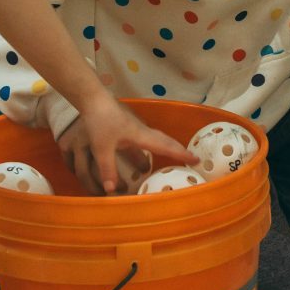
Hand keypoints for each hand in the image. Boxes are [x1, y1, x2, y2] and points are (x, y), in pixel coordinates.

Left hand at [60, 102, 194, 194]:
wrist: (93, 99)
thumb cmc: (100, 121)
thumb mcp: (102, 147)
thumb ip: (108, 169)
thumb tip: (112, 190)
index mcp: (140, 135)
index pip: (165, 146)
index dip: (180, 154)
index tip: (196, 159)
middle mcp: (142, 130)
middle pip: (165, 140)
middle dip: (179, 149)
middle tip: (192, 157)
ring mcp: (135, 126)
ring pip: (157, 137)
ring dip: (168, 145)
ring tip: (176, 153)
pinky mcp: (128, 125)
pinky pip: (148, 137)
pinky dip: (156, 143)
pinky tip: (150, 148)